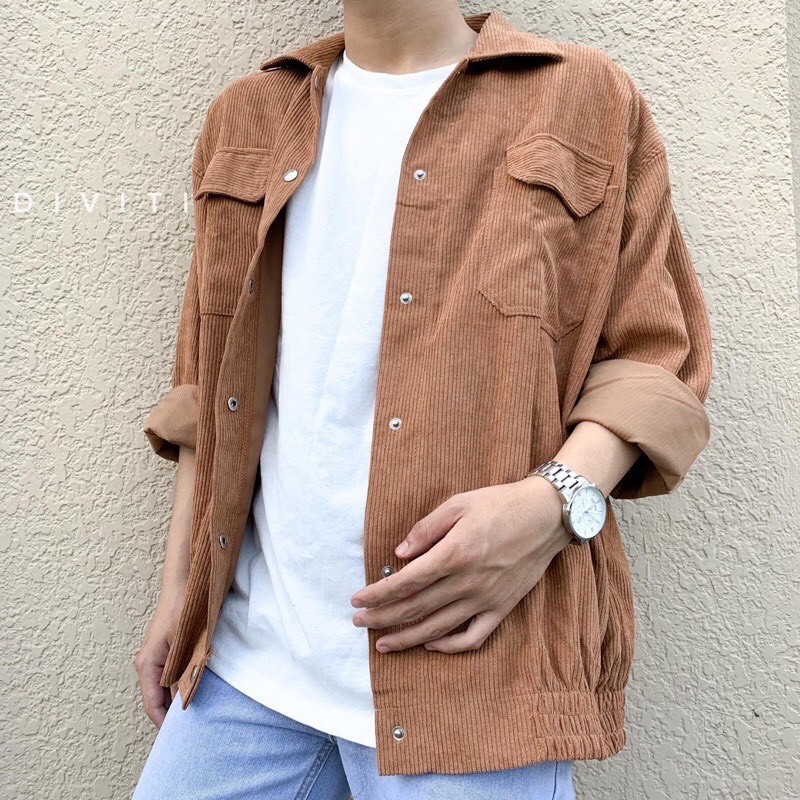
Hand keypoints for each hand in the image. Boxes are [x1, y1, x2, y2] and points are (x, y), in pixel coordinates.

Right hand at [134, 586, 185, 727]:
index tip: (176, 738)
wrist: (185, 585)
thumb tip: (183, 701)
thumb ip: (184, 673)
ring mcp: (155, 656)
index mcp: (147, 665)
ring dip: (177, 698)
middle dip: (171, 713)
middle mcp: (148, 663)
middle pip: (158, 698)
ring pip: (165, 687)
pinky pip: (170, 675)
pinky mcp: (165, 650)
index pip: (152, 704)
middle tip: (190, 728)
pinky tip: (194, 688)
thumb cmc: (183, 611)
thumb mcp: (185, 646)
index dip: (163, 723)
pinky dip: (180, 684)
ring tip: (194, 712)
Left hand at [350, 476, 572, 653]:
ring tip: (383, 644)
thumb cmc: (500, 504)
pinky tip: (431, 645)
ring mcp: (485, 599)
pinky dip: (449, 646)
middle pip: (415, 608)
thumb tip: (399, 553)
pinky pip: (473, 637)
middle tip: (358, 622)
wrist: (547, 516)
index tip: (357, 599)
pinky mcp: (502, 608)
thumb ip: (426, 529)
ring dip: (406, 638)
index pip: (406, 581)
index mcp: (453, 554)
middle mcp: (467, 582)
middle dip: (382, 618)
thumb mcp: (458, 504)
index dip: (378, 594)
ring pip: (438, 628)